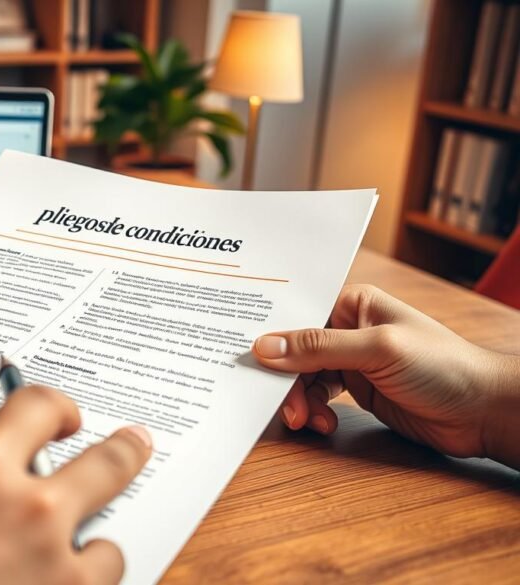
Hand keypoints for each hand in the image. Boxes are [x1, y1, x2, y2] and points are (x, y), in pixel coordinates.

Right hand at [0, 385, 152, 584]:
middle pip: (45, 409)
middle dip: (63, 410)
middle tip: (74, 418)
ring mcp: (34, 524)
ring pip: (106, 465)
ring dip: (120, 456)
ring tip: (132, 451)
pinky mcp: (66, 580)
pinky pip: (110, 553)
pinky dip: (102, 557)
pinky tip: (91, 561)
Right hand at [253, 284, 519, 466]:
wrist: (485, 411)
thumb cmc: (443, 365)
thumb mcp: (377, 349)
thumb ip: (318, 348)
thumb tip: (264, 346)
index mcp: (352, 303)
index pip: (296, 313)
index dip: (269, 334)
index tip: (244, 357)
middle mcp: (346, 328)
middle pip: (293, 351)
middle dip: (284, 381)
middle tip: (284, 407)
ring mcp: (350, 361)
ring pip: (301, 378)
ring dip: (298, 402)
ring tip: (307, 422)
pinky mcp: (356, 390)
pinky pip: (317, 398)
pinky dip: (314, 413)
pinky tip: (324, 424)